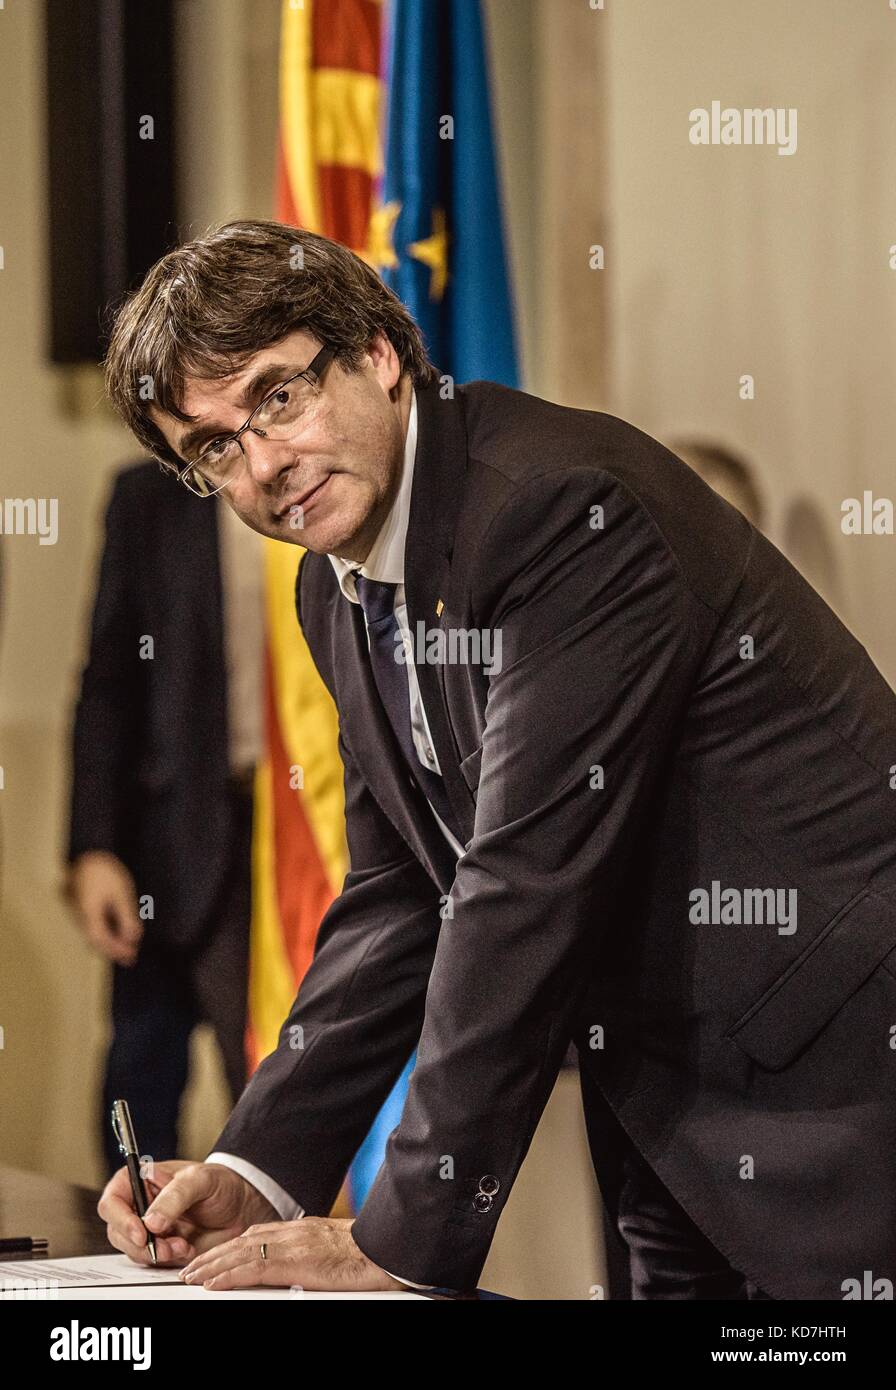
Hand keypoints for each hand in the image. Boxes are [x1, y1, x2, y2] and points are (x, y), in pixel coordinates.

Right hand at [65, 851, 142, 965]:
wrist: (86, 852)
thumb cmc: (105, 871)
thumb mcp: (121, 893)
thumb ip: (126, 916)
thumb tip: (133, 938)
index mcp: (89, 912)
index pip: (101, 939)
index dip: (116, 950)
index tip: (131, 955)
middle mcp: (79, 915)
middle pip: (94, 939)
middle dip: (113, 950)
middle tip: (130, 958)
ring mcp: (76, 911)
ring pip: (91, 933)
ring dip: (108, 941)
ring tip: (126, 948)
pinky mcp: (78, 906)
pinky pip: (90, 925)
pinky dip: (104, 931)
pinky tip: (115, 932)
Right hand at [98, 1160, 279, 1266]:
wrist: (241, 1207)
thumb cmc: (220, 1183)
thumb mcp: (200, 1180)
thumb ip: (175, 1196)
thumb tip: (151, 1221)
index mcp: (141, 1180)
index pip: (113, 1201)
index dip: (121, 1219)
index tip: (141, 1232)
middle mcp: (139, 1205)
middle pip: (118, 1231)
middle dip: (140, 1243)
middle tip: (166, 1246)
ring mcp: (148, 1229)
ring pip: (133, 1250)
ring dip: (155, 1253)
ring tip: (183, 1245)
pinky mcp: (160, 1247)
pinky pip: (151, 1260)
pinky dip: (166, 1260)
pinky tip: (186, 1249)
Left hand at [180, 1216, 408, 1292]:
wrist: (387, 1248)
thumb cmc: (368, 1254)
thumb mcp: (332, 1249)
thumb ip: (308, 1253)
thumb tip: (295, 1267)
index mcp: (301, 1230)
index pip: (255, 1235)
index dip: (230, 1247)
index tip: (213, 1257)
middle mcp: (293, 1233)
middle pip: (242, 1242)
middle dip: (214, 1256)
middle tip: (190, 1270)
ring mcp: (293, 1245)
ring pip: (241, 1252)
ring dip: (213, 1265)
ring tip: (192, 1277)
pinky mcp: (296, 1261)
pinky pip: (254, 1267)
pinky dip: (230, 1274)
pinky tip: (214, 1282)